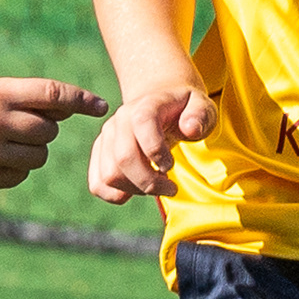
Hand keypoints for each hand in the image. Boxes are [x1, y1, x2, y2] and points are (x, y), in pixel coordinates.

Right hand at [0, 78, 106, 191]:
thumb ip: (30, 97)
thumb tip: (74, 108)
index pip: (51, 94)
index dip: (80, 100)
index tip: (101, 106)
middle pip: (49, 129)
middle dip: (43, 126)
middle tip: (20, 121)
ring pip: (40, 155)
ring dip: (34, 148)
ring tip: (9, 138)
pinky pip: (23, 175)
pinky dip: (18, 167)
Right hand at [87, 85, 218, 203]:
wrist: (160, 103)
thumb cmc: (184, 109)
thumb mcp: (201, 105)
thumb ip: (201, 115)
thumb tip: (190, 129)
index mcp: (146, 105)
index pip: (143, 124)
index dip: (157, 151)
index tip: (171, 165)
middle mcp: (120, 119)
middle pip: (124, 158)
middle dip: (150, 182)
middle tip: (171, 188)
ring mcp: (107, 137)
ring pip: (110, 175)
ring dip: (136, 190)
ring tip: (157, 185)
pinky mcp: (100, 153)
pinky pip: (97, 183)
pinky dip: (116, 195)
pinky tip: (137, 190)